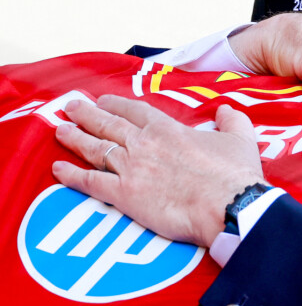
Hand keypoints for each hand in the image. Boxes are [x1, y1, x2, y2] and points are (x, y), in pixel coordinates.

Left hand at [52, 96, 263, 246]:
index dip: (116, 104)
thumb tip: (224, 111)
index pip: (134, 110)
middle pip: (108, 124)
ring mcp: (131, 168)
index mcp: (167, 128)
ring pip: (95, 148)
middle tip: (71, 107)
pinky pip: (90, 182)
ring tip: (60, 130)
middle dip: (87, 114)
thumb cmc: (234, 174)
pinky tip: (58, 169)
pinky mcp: (125, 195)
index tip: (104, 100)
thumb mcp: (239, 137)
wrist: (228, 205)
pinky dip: (72, 175)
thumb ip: (231, 119)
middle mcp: (143, 143)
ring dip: (75, 138)